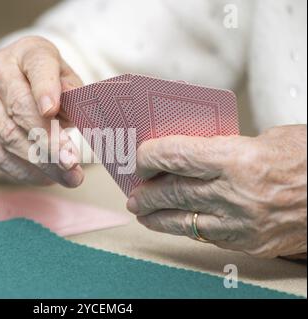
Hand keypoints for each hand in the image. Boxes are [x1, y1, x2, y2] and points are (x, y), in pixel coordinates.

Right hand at [0, 36, 83, 186]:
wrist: (14, 80)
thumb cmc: (48, 83)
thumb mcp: (68, 82)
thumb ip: (75, 96)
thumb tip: (81, 114)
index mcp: (28, 52)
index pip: (38, 67)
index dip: (44, 89)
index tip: (52, 109)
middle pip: (21, 110)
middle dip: (48, 142)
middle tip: (71, 163)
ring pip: (9, 137)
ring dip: (41, 164)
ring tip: (68, 177)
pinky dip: (23, 171)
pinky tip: (46, 178)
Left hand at [127, 125, 306, 257]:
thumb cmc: (307, 158)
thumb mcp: (266, 138)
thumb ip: (224, 146)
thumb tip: (188, 154)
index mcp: (240, 159)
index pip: (176, 156)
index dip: (149, 156)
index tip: (139, 156)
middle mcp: (237, 194)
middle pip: (173, 191)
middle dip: (145, 191)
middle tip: (133, 189)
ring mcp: (242, 223)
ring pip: (182, 220)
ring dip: (156, 215)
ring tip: (141, 210)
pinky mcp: (249, 242)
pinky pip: (204, 236)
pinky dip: (182, 228)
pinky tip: (171, 224)